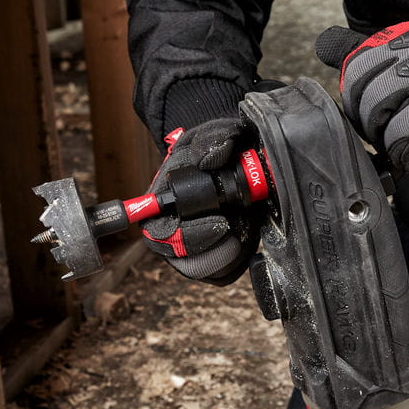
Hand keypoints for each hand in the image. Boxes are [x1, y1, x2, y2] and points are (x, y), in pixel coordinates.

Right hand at [141, 118, 256, 283]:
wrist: (234, 162)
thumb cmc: (215, 150)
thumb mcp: (216, 134)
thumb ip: (213, 140)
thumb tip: (210, 159)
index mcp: (161, 206)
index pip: (161, 235)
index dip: (190, 236)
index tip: (222, 222)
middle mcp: (173, 234)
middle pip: (188, 263)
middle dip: (219, 250)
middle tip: (240, 227)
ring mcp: (195, 251)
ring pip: (209, 271)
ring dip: (233, 252)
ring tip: (245, 225)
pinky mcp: (215, 260)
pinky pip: (225, 274)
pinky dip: (240, 258)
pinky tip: (247, 233)